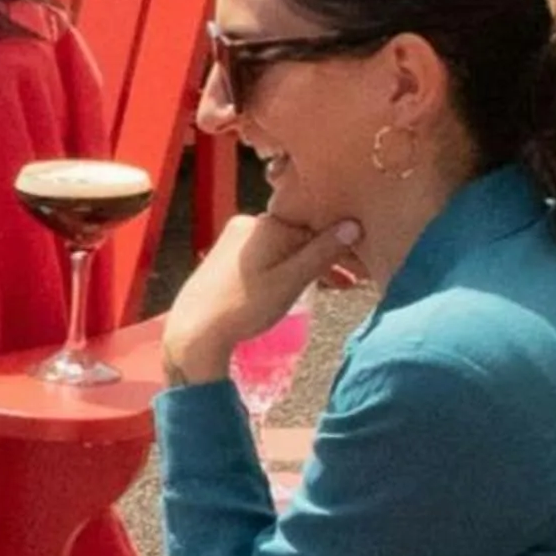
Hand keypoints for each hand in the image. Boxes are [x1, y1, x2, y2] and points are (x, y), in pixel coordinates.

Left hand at [161, 212, 358, 386]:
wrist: (194, 332)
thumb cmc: (244, 307)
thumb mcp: (291, 281)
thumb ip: (322, 253)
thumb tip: (353, 225)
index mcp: (267, 224)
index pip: (316, 225)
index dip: (341, 244)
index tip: (361, 264)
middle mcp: (249, 223)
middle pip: (300, 235)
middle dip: (328, 255)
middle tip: (354, 279)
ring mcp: (236, 239)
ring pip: (285, 247)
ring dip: (309, 264)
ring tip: (336, 286)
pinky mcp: (227, 256)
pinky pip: (269, 256)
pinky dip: (287, 268)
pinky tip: (301, 285)